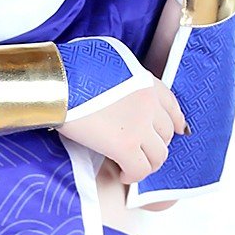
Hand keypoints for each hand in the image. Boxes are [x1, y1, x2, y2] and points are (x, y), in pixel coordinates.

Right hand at [58, 74, 188, 185]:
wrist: (57, 81)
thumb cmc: (71, 68)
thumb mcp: (107, 59)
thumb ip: (123, 74)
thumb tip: (119, 86)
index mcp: (145, 80)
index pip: (172, 105)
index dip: (176, 121)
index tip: (177, 130)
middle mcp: (149, 102)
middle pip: (167, 133)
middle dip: (157, 145)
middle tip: (143, 152)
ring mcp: (140, 125)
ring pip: (159, 155)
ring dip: (147, 164)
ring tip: (131, 167)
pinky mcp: (126, 145)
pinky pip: (140, 170)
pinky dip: (133, 176)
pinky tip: (122, 174)